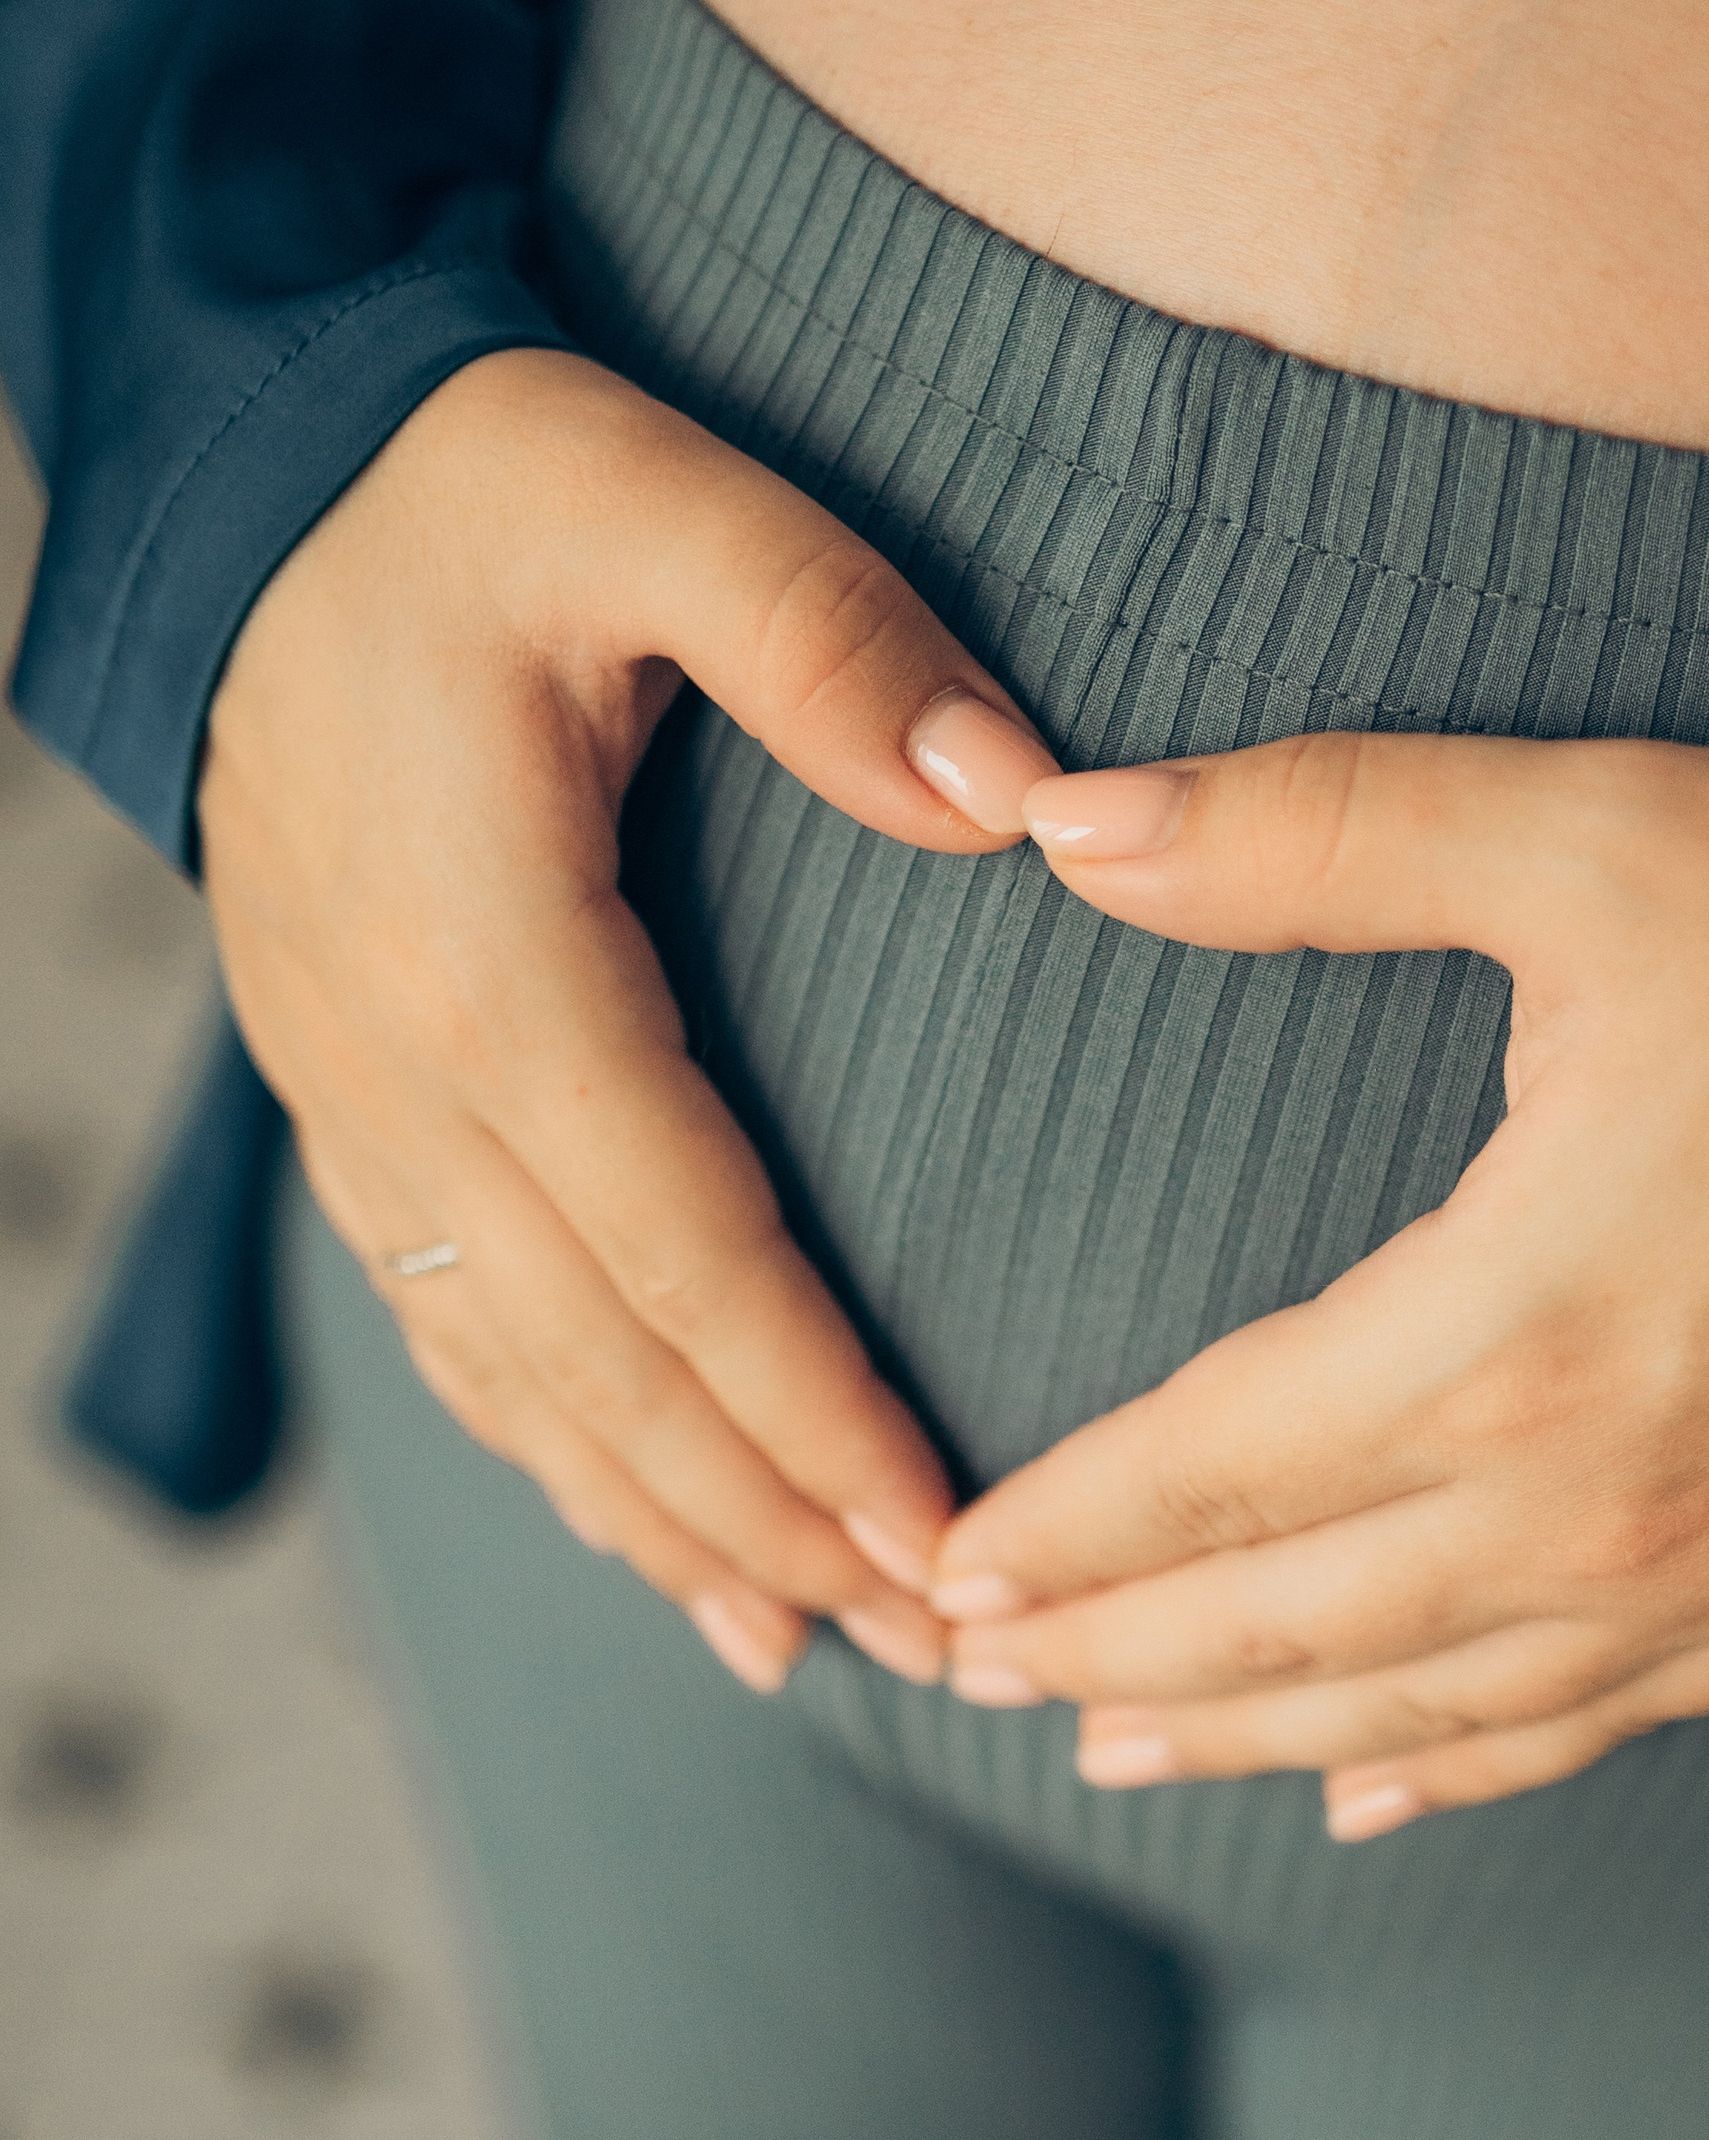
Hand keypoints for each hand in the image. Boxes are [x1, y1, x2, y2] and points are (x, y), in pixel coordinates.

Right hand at [202, 346, 1053, 1690]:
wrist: (261, 492)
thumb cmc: (477, 486)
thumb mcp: (652, 497)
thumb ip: (828, 635)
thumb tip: (1016, 800)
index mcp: (489, 958)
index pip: (684, 1248)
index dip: (814, 1411)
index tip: (950, 1537)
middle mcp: (401, 1073)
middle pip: (607, 1363)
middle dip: (776, 1522)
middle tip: (949, 1653)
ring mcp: (356, 1105)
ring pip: (519, 1378)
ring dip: (670, 1525)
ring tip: (817, 1654)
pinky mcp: (350, 1104)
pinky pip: (453, 1329)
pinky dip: (553, 1456)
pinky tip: (644, 1539)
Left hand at [905, 731, 1708, 1832]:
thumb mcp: (1594, 837)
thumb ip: (1316, 831)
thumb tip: (1063, 821)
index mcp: (1507, 1331)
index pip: (1212, 1464)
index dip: (1062, 1528)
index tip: (941, 1568)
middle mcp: (1594, 1502)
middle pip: (1288, 1621)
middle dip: (1110, 1655)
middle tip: (969, 1684)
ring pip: (1425, 1706)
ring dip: (1254, 1733)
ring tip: (1123, 1753)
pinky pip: (1601, 1725)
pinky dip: (1462, 1766)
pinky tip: (1384, 1791)